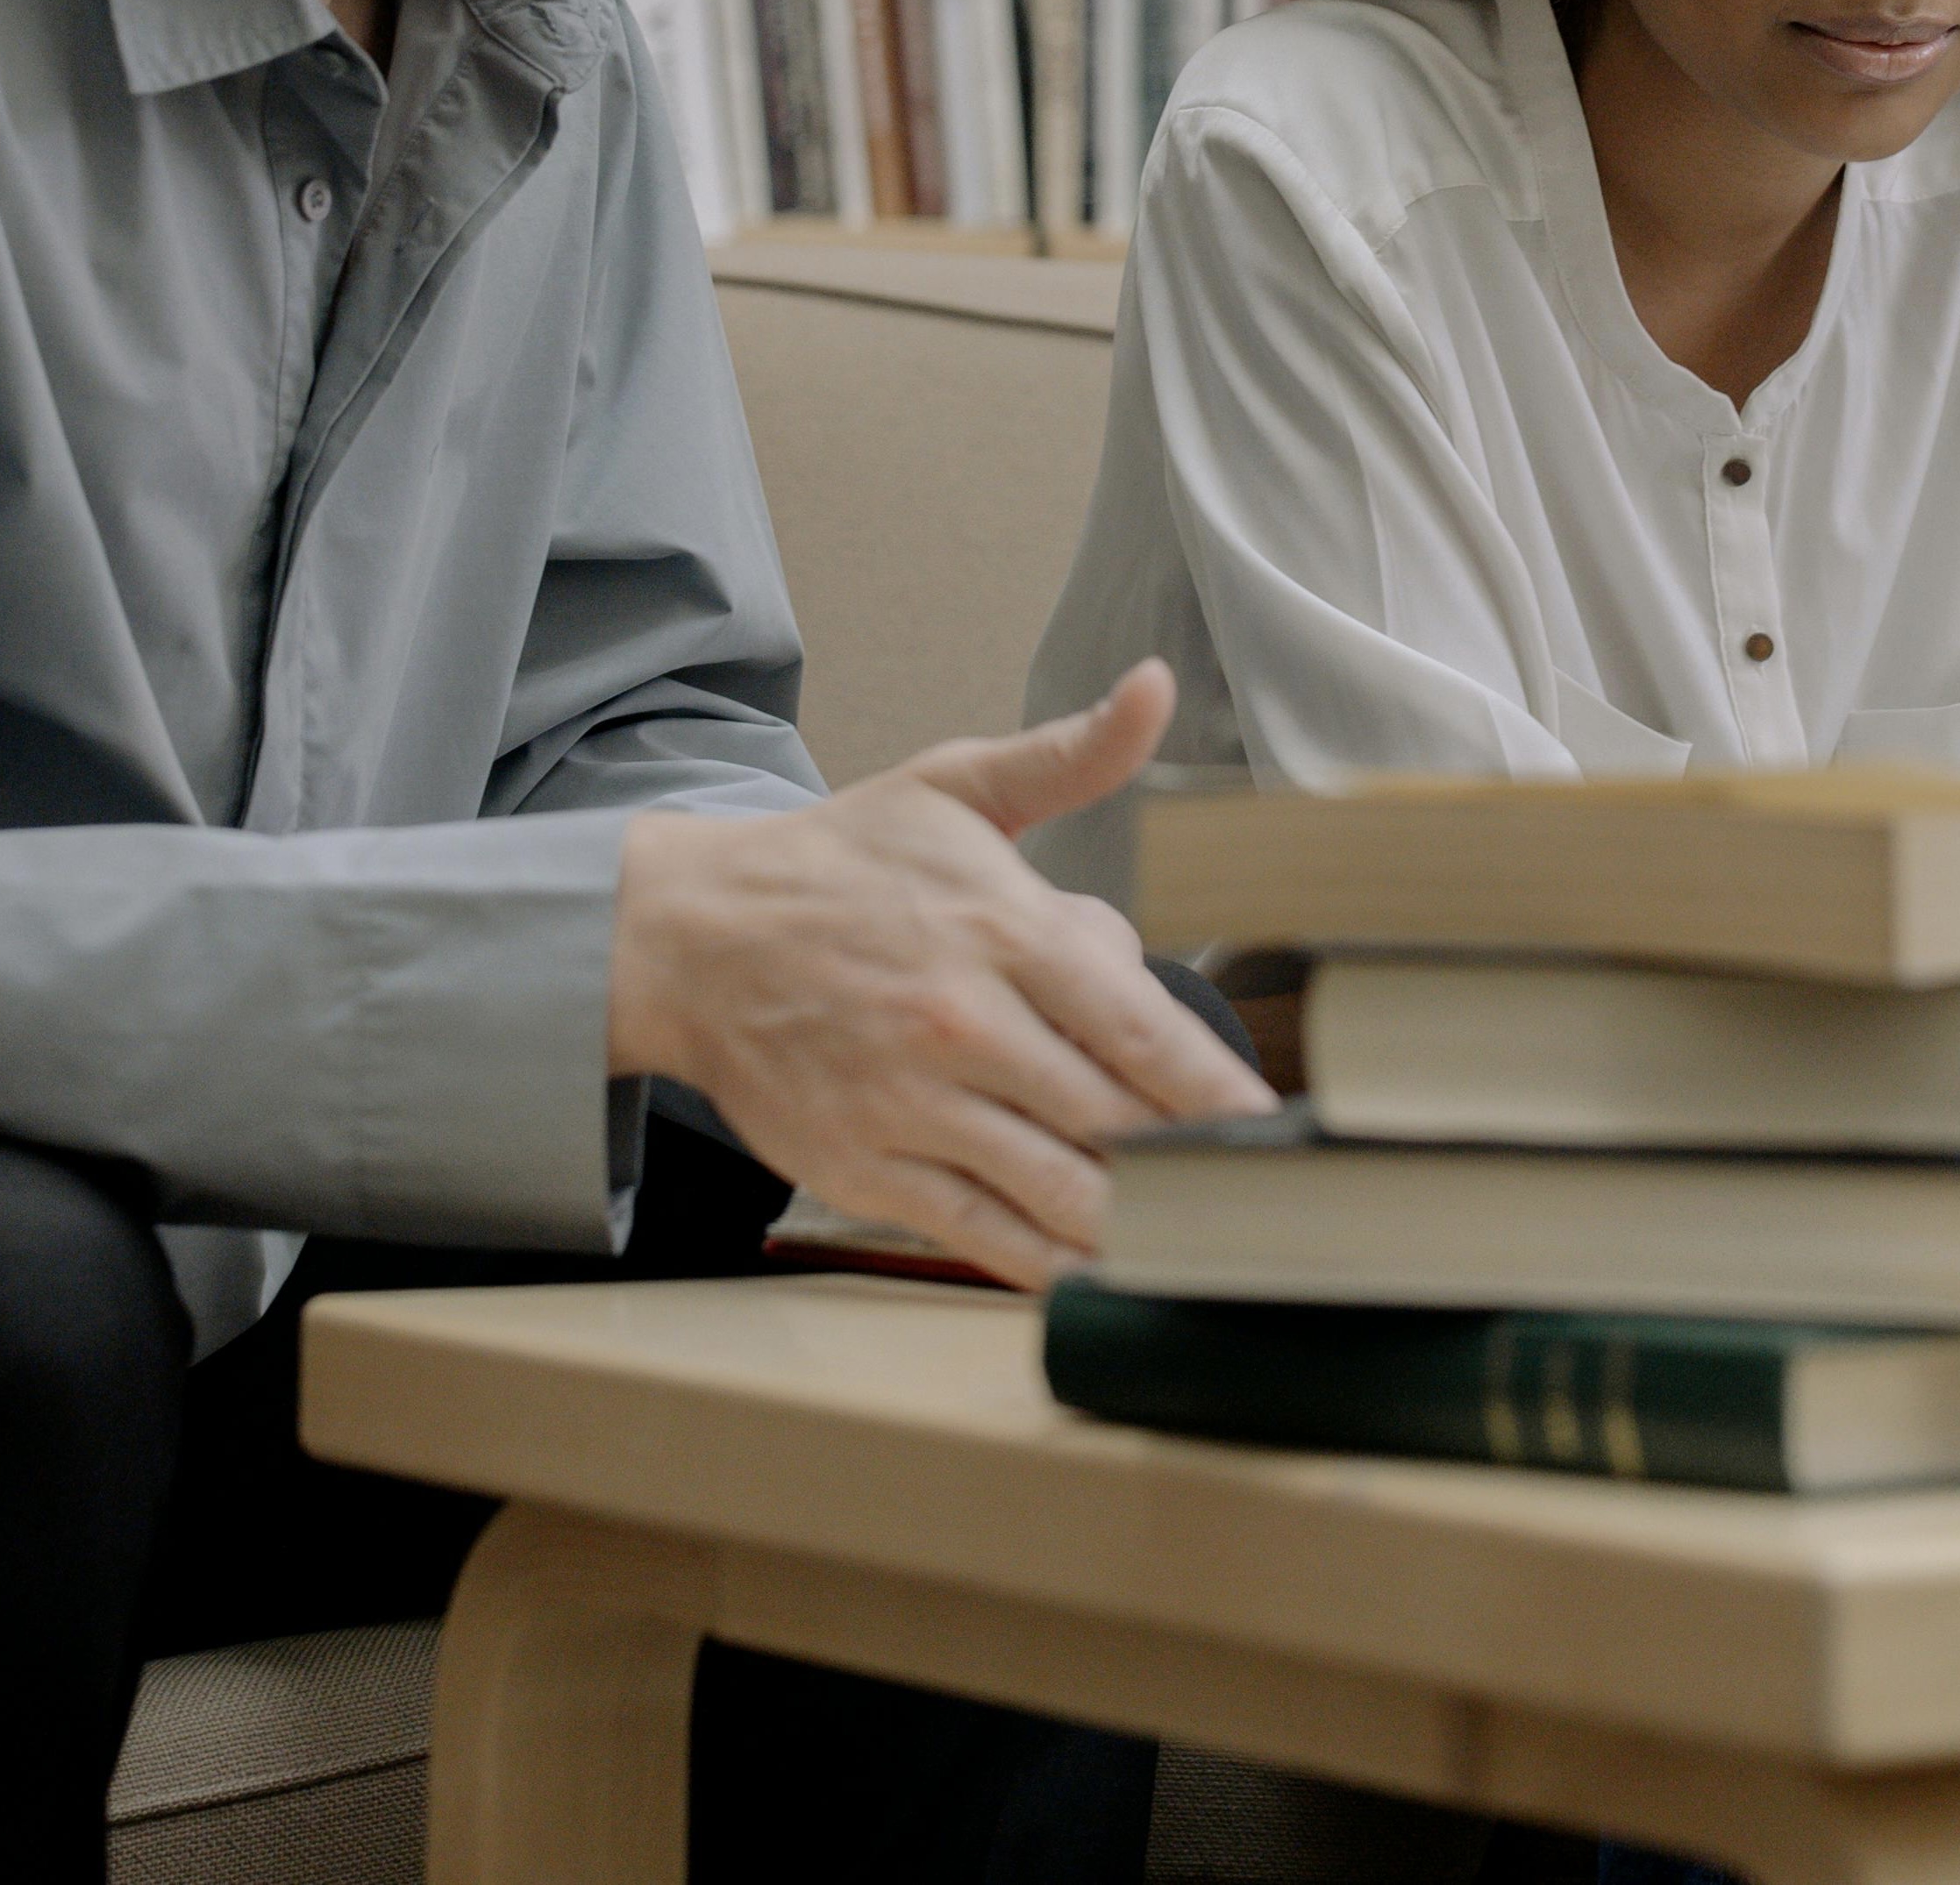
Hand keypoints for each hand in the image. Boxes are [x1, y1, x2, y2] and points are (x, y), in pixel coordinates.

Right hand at [609, 660, 1272, 1288]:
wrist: (693, 937)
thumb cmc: (842, 862)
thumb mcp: (956, 785)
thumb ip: (1070, 753)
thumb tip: (1155, 687)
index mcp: (1000, 928)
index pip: (1135, 1025)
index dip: (1211, 1086)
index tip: (1266, 1123)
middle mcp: (963, 1024)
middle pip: (1109, 1115)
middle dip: (1188, 1156)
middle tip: (1249, 1184)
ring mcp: (911, 1107)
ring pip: (1054, 1187)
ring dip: (1133, 1220)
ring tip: (1195, 1234)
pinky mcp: (866, 1170)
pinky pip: (979, 1234)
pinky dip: (1046, 1264)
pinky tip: (1097, 1270)